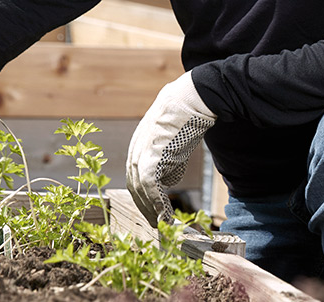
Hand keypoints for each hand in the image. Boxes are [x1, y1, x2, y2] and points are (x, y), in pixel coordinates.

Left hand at [126, 71, 215, 226]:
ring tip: (160, 224)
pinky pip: (150, 187)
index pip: (134, 176)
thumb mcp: (171, 139)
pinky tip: (166, 215)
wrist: (189, 99)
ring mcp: (140, 153)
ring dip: (150, 209)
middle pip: (134, 186)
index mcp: (137, 145)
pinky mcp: (149, 157)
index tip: (151, 209)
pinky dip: (157, 204)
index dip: (142, 195)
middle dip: (144, 207)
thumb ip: (167, 157)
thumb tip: (169, 177)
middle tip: (155, 223)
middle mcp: (134, 149)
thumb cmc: (184, 115)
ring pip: (140, 189)